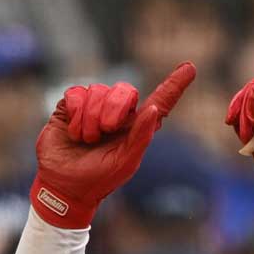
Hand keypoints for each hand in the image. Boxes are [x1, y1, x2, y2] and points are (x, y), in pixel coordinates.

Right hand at [32, 62, 195, 228]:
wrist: (64, 185)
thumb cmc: (98, 178)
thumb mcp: (125, 161)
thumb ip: (141, 136)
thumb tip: (154, 108)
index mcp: (137, 127)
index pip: (160, 101)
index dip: (175, 84)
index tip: (190, 68)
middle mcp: (118, 113)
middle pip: (125, 91)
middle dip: (114, 110)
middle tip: (105, 131)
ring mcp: (94, 107)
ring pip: (98, 91)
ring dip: (91, 119)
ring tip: (86, 140)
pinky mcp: (71, 105)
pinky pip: (77, 93)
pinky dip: (76, 115)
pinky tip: (73, 132)